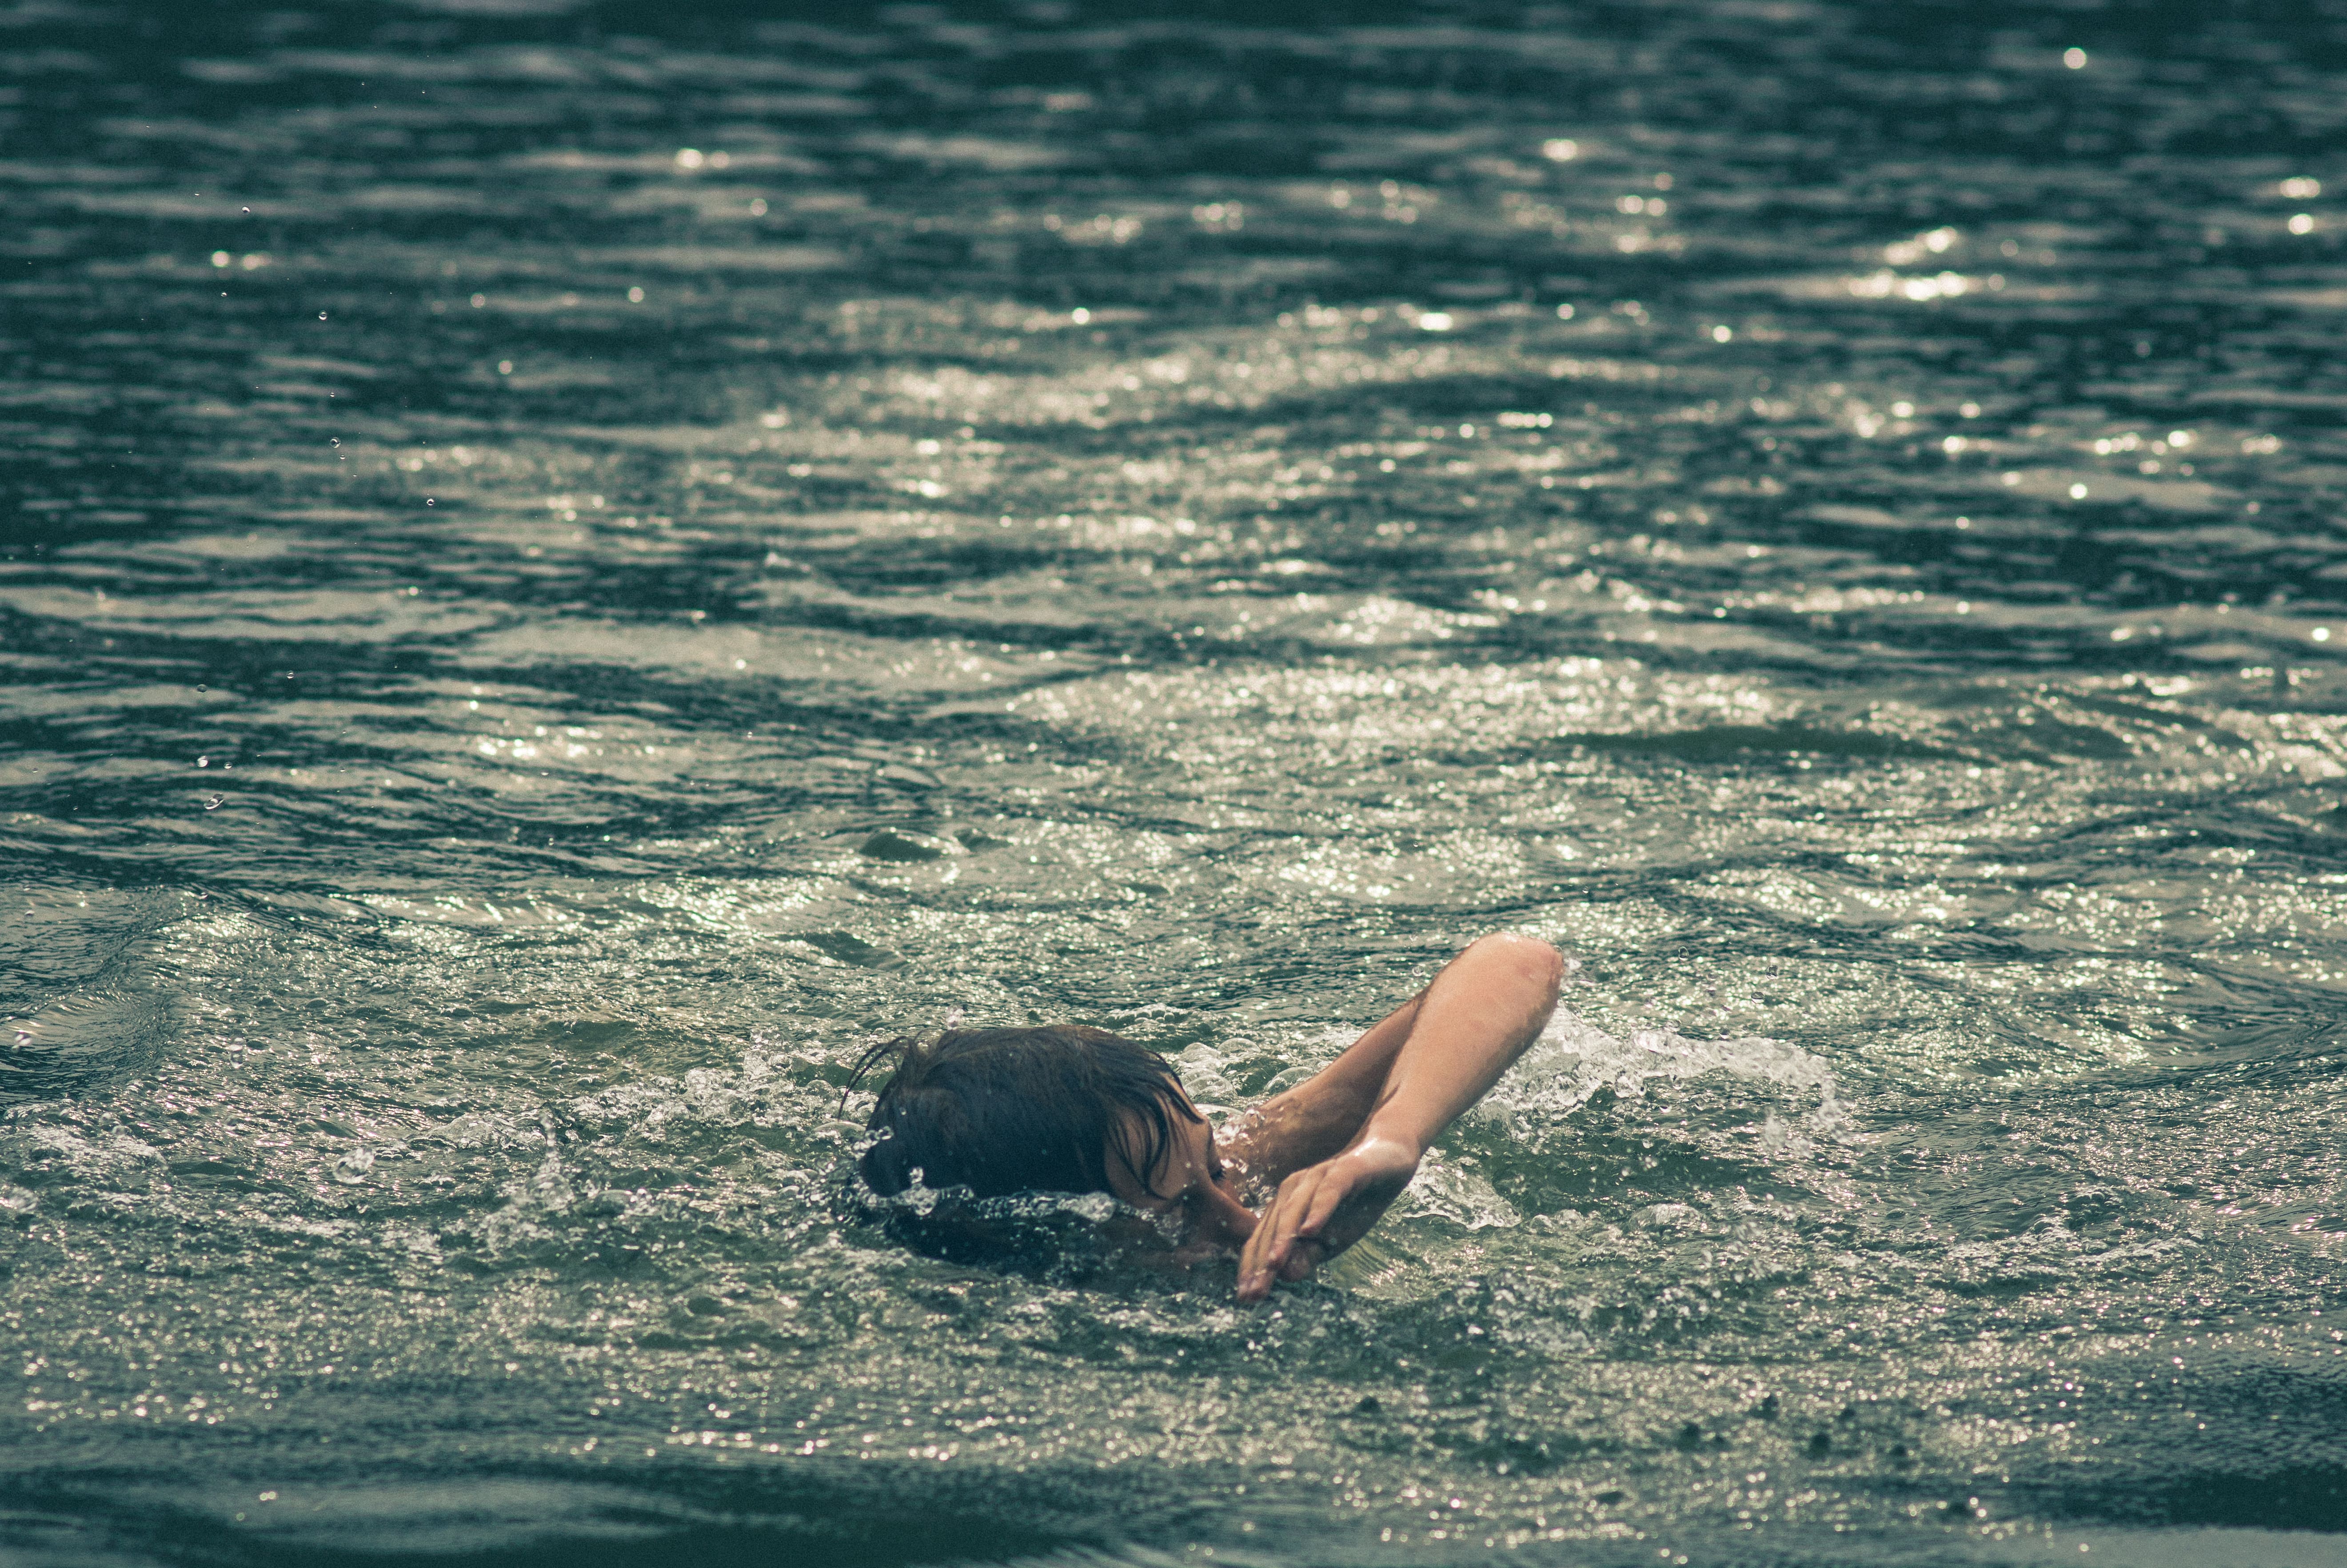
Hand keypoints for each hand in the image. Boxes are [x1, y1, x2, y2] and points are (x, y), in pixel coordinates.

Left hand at [1235, 1133, 1419, 1301]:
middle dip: (1262, 1262)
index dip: (1253, 1269)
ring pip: (1293, 1210)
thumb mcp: (1332, 1241)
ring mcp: (1315, 1178)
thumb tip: (1284, 1276)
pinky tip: (1310, 1230)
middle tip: (1255, 1292)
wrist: (1388, 1162)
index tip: (1246, 1299)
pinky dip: (1317, 1211)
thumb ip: (1307, 1256)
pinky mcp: (1342, 1171)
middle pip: (1272, 1228)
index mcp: (1285, 1207)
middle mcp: (1293, 1190)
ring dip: (1282, 1238)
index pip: (1263, 1240)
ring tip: (1273, 1265)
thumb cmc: (1354, 1204)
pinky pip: (1327, 1192)